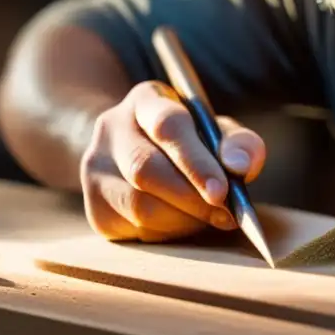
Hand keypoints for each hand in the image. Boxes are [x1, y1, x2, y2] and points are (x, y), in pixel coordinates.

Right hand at [80, 81, 265, 242]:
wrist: (141, 153)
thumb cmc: (192, 141)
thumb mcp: (219, 132)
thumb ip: (239, 143)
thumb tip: (240, 165)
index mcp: (147, 99)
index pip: (168, 126)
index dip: (196, 162)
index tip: (222, 192)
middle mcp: (111, 128)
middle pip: (146, 168)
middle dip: (192, 198)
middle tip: (227, 215)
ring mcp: (95, 168)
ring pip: (138, 206)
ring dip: (183, 220)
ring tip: (211, 218)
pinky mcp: (94, 207)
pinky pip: (133, 230)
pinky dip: (167, 234)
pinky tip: (183, 224)